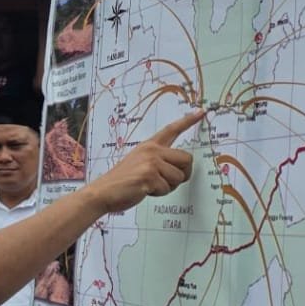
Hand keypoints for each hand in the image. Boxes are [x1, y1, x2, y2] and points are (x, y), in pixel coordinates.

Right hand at [86, 110, 202, 213]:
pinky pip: (167, 188)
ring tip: (150, 186)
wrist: (103, 192)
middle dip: (182, 174)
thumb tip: (180, 168)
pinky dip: (158, 193)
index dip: (188, 120)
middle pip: (187, 159)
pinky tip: (144, 190)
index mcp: (149, 145)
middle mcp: (152, 150)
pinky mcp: (149, 176)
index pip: (172, 129)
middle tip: (168, 181)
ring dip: (168, 187)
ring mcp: (150, 163)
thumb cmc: (122, 180)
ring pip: (179, 177)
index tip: (201, 112)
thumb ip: (158, 160)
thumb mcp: (139, 162)